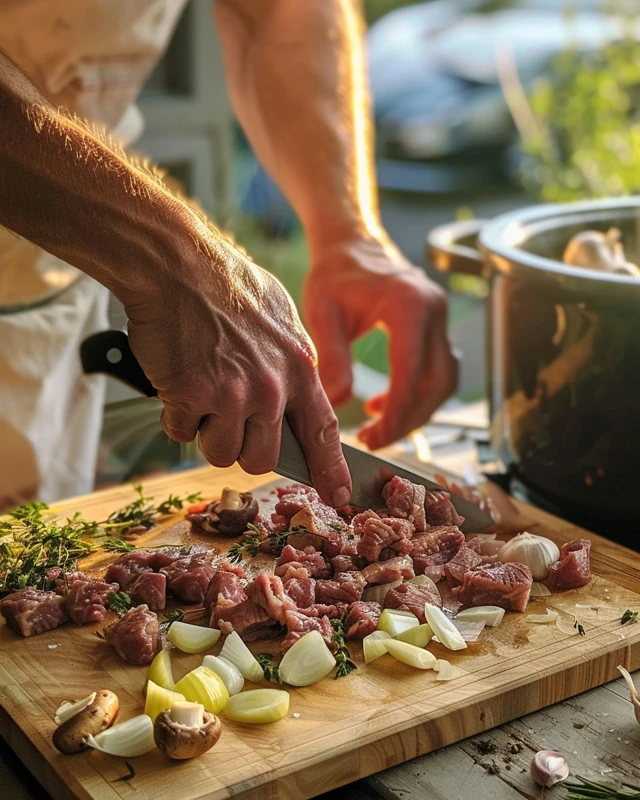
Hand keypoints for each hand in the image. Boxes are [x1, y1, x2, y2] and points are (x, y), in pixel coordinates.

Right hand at [125, 245, 351, 507]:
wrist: (177, 262)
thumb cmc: (226, 284)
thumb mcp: (281, 319)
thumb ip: (291, 363)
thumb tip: (292, 396)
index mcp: (299, 368)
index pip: (323, 432)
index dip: (331, 469)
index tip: (338, 495)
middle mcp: (270, 387)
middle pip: (263, 460)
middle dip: (244, 449)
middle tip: (228, 418)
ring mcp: (231, 394)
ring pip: (220, 454)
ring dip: (206, 433)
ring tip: (200, 391)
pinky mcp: (190, 394)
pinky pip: (181, 433)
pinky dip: (175, 414)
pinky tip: (177, 379)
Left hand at [304, 237, 457, 448]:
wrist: (352, 245)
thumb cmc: (335, 274)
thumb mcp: (322, 312)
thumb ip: (331, 356)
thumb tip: (336, 403)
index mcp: (409, 305)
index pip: (412, 372)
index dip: (397, 412)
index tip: (374, 436)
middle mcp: (434, 312)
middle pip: (437, 383)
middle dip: (409, 419)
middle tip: (374, 440)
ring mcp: (440, 320)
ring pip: (444, 382)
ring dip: (416, 411)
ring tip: (377, 428)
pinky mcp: (436, 328)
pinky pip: (437, 371)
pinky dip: (417, 395)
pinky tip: (383, 405)